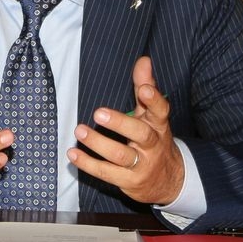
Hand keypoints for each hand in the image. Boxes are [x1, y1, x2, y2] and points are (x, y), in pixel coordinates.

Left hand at [68, 56, 184, 205]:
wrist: (168, 180)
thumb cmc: (154, 139)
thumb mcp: (152, 115)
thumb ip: (145, 87)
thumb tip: (143, 60)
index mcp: (159, 125)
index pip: (161, 110)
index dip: (154, 99)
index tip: (144, 89)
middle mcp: (153, 145)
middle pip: (140, 134)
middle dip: (120, 123)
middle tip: (98, 113)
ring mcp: (142, 165)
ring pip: (120, 156)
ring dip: (98, 143)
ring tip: (79, 131)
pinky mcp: (129, 181)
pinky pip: (106, 173)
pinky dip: (88, 164)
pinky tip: (73, 154)